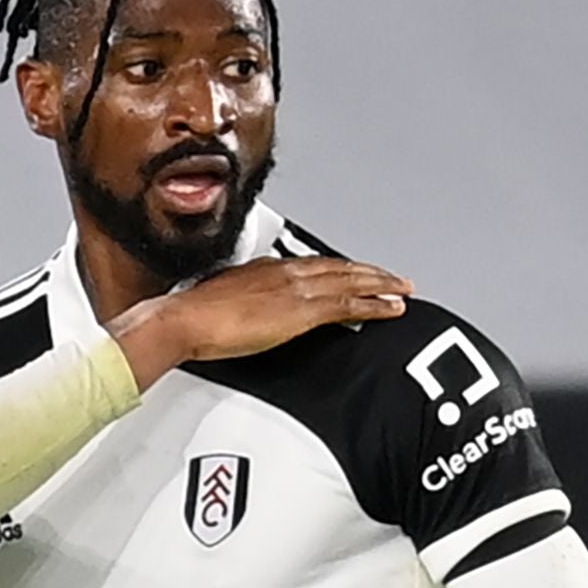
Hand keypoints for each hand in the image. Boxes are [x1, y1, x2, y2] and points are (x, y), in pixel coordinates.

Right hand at [109, 256, 410, 385]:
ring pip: (351, 282)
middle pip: (339, 268)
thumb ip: (241, 304)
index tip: (357, 274)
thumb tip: (244, 314)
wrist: (184, 320)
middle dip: (369, 272)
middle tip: (395, 277)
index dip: (340, 270)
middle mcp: (284, 273)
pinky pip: (349, 305)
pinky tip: (391, 309)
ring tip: (403, 289)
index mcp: (265, 269)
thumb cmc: (192, 317)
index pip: (313, 266)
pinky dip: (374, 305)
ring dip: (380, 284)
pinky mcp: (302, 311)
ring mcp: (296, 290)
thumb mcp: (221, 303)